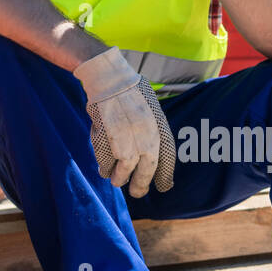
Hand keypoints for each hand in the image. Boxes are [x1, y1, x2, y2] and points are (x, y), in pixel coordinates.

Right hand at [73, 46, 175, 195]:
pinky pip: (106, 161)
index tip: (164, 187)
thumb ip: (152, 129)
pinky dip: (105, 167)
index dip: (165, 175)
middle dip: (141, 184)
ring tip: (117, 181)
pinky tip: (104, 169)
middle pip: (146, 169)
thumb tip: (152, 153)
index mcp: (159, 126)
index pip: (167, 158)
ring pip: (124, 169)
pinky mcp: (107, 139)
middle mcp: (146, 134)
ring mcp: (126, 138)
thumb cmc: (130, 89)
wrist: (108, 77)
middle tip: (137, 193)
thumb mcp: (150, 108)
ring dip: (120, 178)